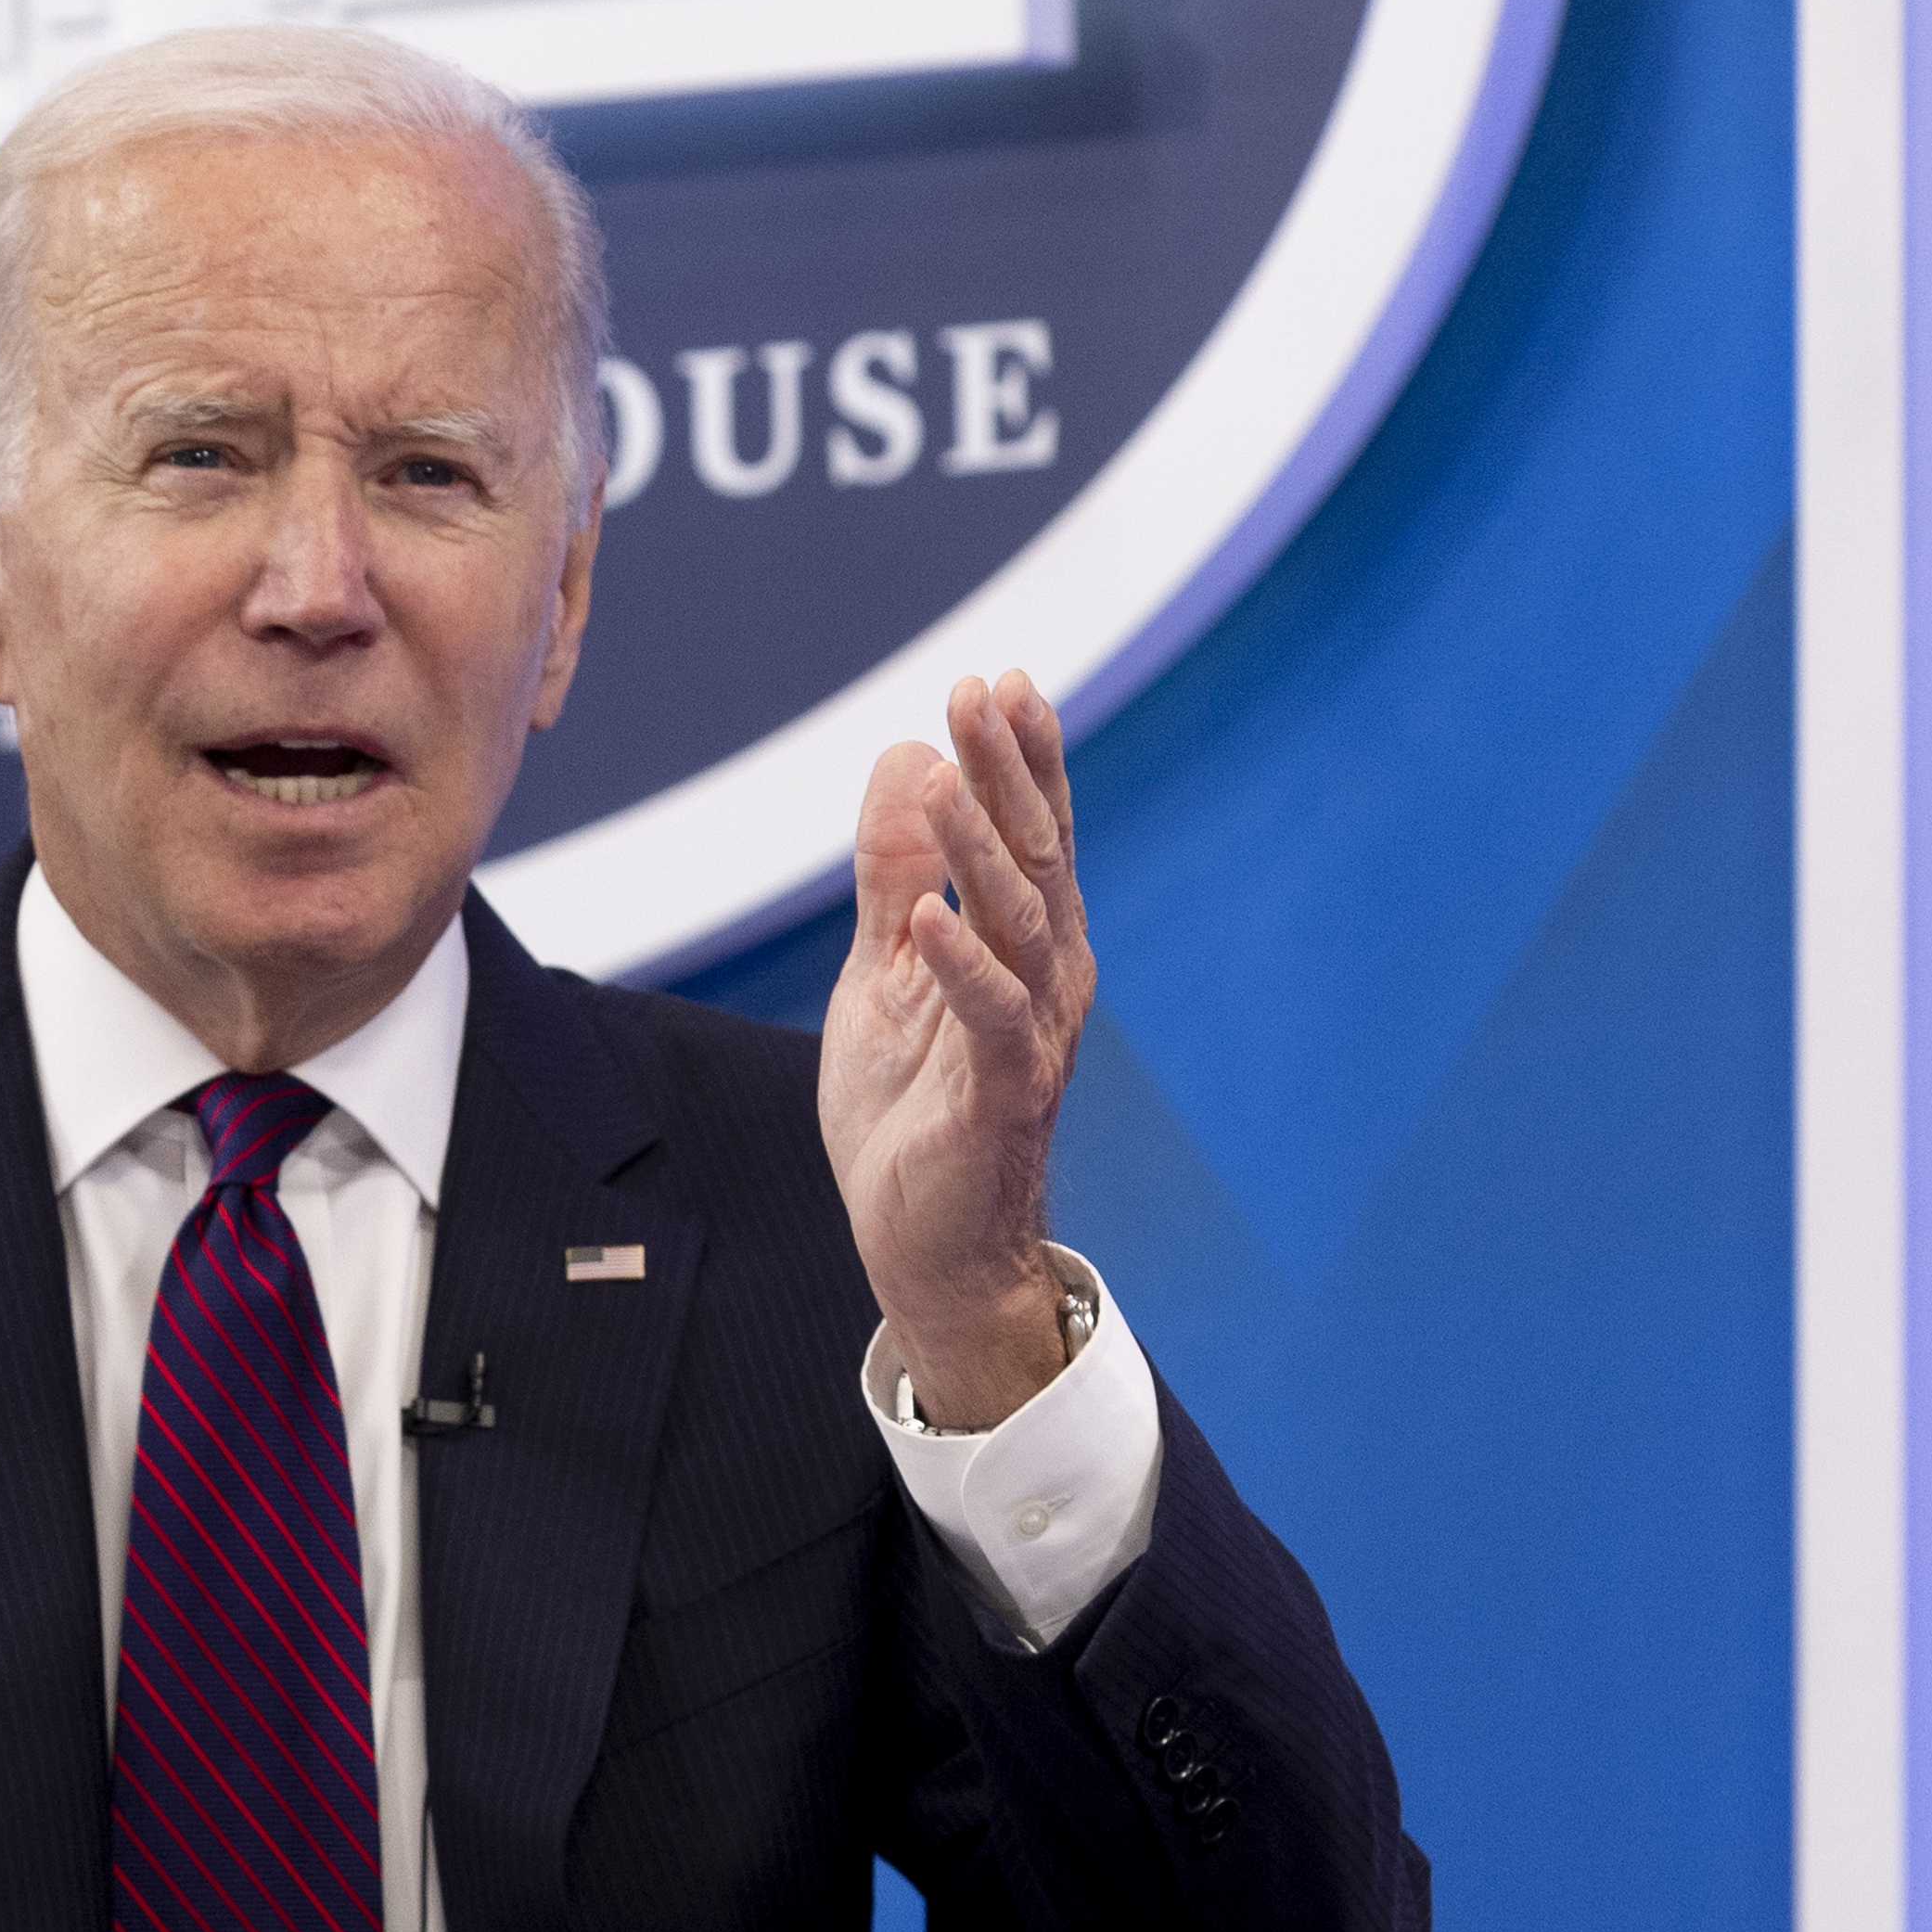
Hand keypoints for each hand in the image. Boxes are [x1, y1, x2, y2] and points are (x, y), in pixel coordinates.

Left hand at [818, 672, 1095, 1428]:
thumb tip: (905, 759)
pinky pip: (990, 1022)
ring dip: (982, 850)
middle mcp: (1046, 980)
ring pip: (1018, 926)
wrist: (926, 1249)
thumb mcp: (885, 972)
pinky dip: (961, 967)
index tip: (998, 681)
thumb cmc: (912, 1110)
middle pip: (1035, 858)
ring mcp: (1029, 1038)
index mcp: (1025, 946)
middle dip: (1010, 773)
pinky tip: (927, 917)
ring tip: (946, 777)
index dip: (1019, 759)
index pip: (1030, 834)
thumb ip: (894, 874)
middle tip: (982, 691)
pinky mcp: (999, 1098)